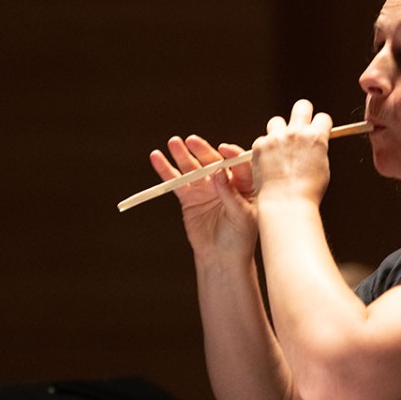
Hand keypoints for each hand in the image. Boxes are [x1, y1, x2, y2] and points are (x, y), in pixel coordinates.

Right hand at [149, 134, 257, 260]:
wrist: (221, 258)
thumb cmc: (239, 238)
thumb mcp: (242, 216)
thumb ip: (230, 194)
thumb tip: (219, 172)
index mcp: (244, 184)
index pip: (238, 163)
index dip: (231, 154)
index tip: (223, 149)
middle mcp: (224, 182)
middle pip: (212, 161)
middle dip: (202, 150)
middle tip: (191, 141)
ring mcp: (205, 188)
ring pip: (193, 168)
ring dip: (182, 155)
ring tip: (174, 142)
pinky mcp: (189, 197)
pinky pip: (176, 182)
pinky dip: (166, 170)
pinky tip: (157, 157)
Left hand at [252, 100, 332, 205]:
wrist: (286, 202)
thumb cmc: (307, 191)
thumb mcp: (322, 167)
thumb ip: (317, 149)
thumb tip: (316, 143)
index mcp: (316, 137)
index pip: (323, 117)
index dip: (321, 124)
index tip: (318, 129)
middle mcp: (297, 133)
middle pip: (302, 106)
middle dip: (303, 112)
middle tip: (300, 124)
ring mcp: (277, 138)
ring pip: (277, 121)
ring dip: (279, 131)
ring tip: (279, 148)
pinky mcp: (261, 145)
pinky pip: (262, 140)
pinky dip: (265, 148)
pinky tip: (268, 162)